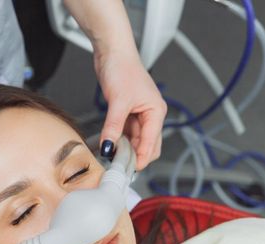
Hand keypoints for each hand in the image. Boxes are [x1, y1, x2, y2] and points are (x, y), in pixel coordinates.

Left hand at [95, 50, 166, 170]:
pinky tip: (109, 146)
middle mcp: (151, 116)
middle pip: (147, 146)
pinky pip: (126, 133)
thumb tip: (108, 147)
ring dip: (125, 150)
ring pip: (135, 141)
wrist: (113, 52)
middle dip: (135, 157)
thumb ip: (113, 127)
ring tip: (111, 158)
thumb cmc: (122, 69)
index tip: (128, 171)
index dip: (141, 159)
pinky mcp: (128, 114)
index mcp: (156, 112)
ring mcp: (139, 115)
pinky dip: (119, 141)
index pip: (152, 144)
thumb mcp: (118, 102)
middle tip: (119, 168)